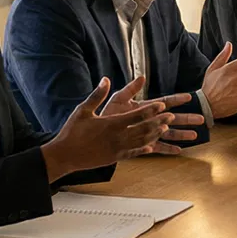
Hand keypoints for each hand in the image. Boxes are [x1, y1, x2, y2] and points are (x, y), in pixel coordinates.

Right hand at [41, 77, 198, 177]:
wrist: (64, 155)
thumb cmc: (72, 131)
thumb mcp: (83, 110)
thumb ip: (97, 95)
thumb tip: (106, 79)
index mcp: (111, 123)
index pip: (136, 115)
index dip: (151, 110)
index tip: (162, 106)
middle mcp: (118, 137)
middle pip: (144, 128)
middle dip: (159, 122)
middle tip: (172, 116)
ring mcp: (117, 149)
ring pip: (142, 141)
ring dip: (155, 135)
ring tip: (165, 129)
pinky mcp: (114, 158)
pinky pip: (133, 154)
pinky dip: (144, 149)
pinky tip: (151, 147)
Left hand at [102, 75, 202, 153]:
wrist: (98, 132)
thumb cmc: (108, 113)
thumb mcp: (118, 99)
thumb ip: (130, 89)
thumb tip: (142, 77)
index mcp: (146, 107)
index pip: (165, 102)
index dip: (177, 99)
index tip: (189, 97)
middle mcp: (150, 120)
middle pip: (172, 119)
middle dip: (187, 118)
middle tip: (202, 119)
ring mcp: (148, 132)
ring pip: (169, 133)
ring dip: (182, 134)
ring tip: (195, 136)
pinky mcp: (143, 144)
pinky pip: (158, 147)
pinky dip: (168, 149)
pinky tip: (179, 150)